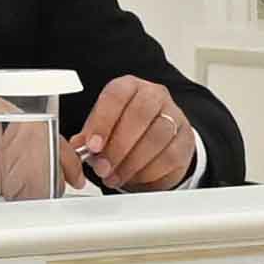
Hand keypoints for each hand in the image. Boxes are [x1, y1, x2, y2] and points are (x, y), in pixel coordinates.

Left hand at [80, 74, 208, 190]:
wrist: (155, 145)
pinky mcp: (186, 139)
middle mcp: (154, 95)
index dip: (103, 121)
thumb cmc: (124, 132)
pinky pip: (170, 155)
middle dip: (118, 146)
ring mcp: (174, 115)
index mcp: (129, 87)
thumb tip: (77, 147)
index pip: (116, 95)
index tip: (92, 145)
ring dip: (131, 162)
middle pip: (140, 114)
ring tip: (114, 176)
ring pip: (157, 136)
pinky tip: (134, 176)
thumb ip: (89, 136)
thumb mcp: (102, 130)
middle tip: (103, 167)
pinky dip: (149, 171)